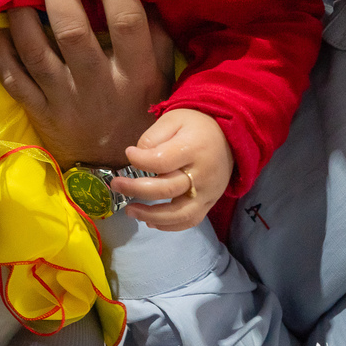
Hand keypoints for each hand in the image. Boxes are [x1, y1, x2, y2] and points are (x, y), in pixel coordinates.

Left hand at [0, 0, 174, 167]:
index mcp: (135, 71)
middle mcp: (99, 83)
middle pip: (72, 29)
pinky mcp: (40, 113)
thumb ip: (155, 34)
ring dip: (21, 17)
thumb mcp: (162, 75)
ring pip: (36, 52)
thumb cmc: (140, 109)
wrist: (117, 168)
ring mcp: (65, 100)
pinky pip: (13, 80)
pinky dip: (0, 54)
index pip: (125, 18)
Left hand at [113, 108, 234, 231]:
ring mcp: (208, 192)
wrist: (230, 136)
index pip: (161, 161)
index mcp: (193, 149)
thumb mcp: (173, 119)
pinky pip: (190, 220)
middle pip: (166, 189)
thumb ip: (152, 137)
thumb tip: (136, 157)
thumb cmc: (195, 125)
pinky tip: (150, 222)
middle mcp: (203, 174)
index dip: (140, 160)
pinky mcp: (210, 202)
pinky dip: (169, 226)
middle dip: (136, 189)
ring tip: (129, 211)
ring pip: (179, 213)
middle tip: (116, 185)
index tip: (128, 153)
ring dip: (151, 216)